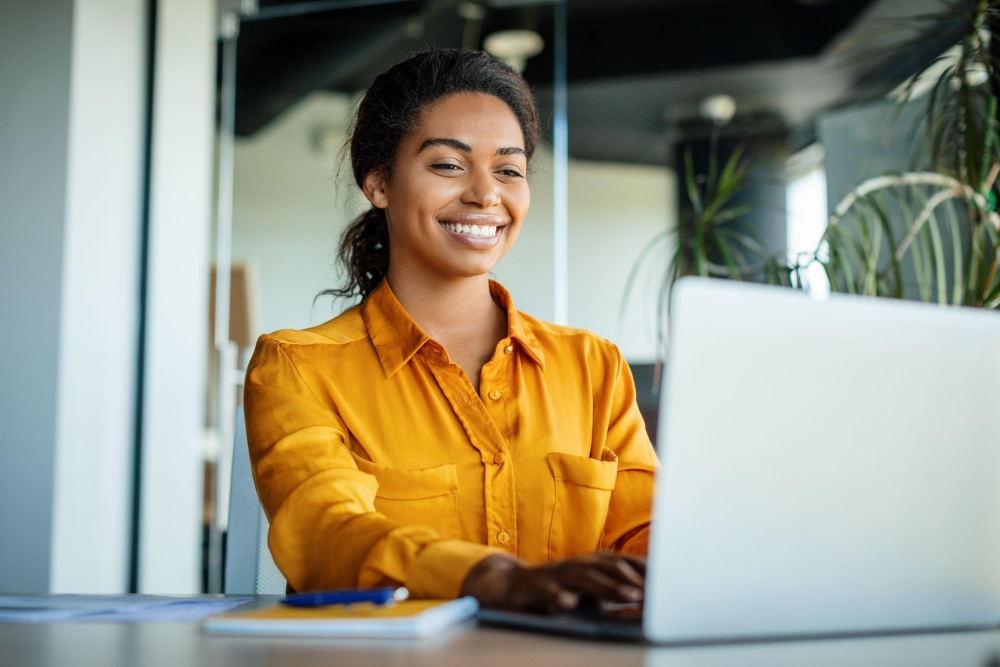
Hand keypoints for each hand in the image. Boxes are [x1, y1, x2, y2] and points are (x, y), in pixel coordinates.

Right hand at [460, 551, 645, 612]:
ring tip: (628, 597)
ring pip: (585, 578)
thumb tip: (642, 598)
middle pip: (609, 567)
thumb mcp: (586, 589)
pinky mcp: (537, 586)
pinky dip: (559, 597)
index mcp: (591, 563)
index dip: (644, 570)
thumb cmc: (556, 587)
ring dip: (608, 587)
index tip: (667, 580)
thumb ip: (609, 591)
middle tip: (655, 592)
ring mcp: (557, 574)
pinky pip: (549, 592)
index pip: (622, 562)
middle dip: (633, 579)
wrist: (511, 584)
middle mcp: (577, 565)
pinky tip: (570, 605)